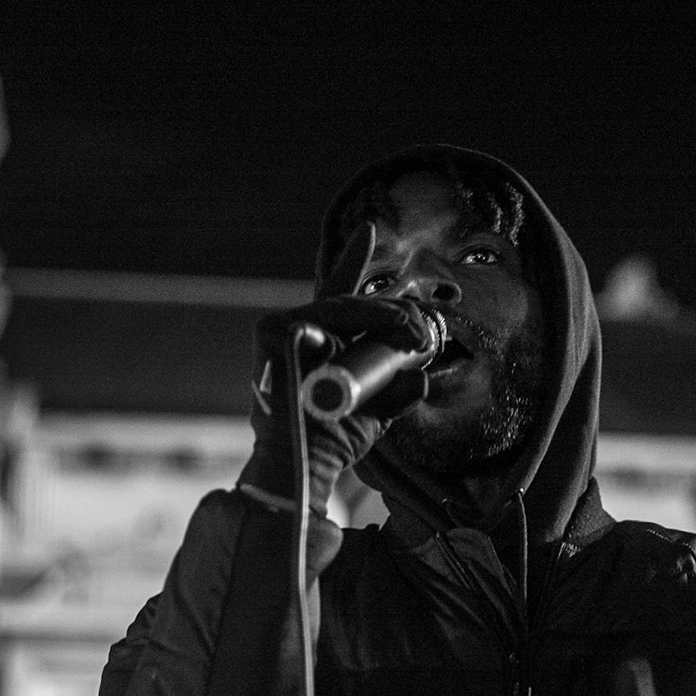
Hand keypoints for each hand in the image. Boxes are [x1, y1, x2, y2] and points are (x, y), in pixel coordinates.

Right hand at [239, 223, 431, 513]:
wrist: (301, 466)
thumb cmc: (332, 441)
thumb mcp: (376, 413)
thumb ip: (397, 391)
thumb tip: (422, 375)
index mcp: (321, 342)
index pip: (341, 296)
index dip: (353, 260)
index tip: (368, 230)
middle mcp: (301, 330)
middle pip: (351, 303)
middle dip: (393, 311)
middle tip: (423, 328)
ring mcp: (283, 330)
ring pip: (342, 307)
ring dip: (383, 314)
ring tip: (411, 331)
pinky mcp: (273, 334)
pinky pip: (322, 320)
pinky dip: (352, 323)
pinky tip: (375, 333)